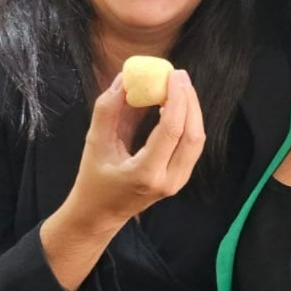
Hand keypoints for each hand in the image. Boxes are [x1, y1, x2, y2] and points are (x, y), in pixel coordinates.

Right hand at [40, 69, 203, 290]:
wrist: (99, 215)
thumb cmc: (93, 180)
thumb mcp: (94, 144)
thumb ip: (107, 111)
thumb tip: (123, 80)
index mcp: (145, 173)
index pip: (172, 131)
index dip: (176, 99)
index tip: (172, 75)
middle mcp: (168, 180)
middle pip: (193, 135)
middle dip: (189, 101)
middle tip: (178, 75)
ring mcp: (178, 182)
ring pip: (197, 140)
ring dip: (191, 110)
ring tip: (178, 86)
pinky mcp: (181, 178)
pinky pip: (192, 146)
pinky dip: (189, 122)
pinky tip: (176, 105)